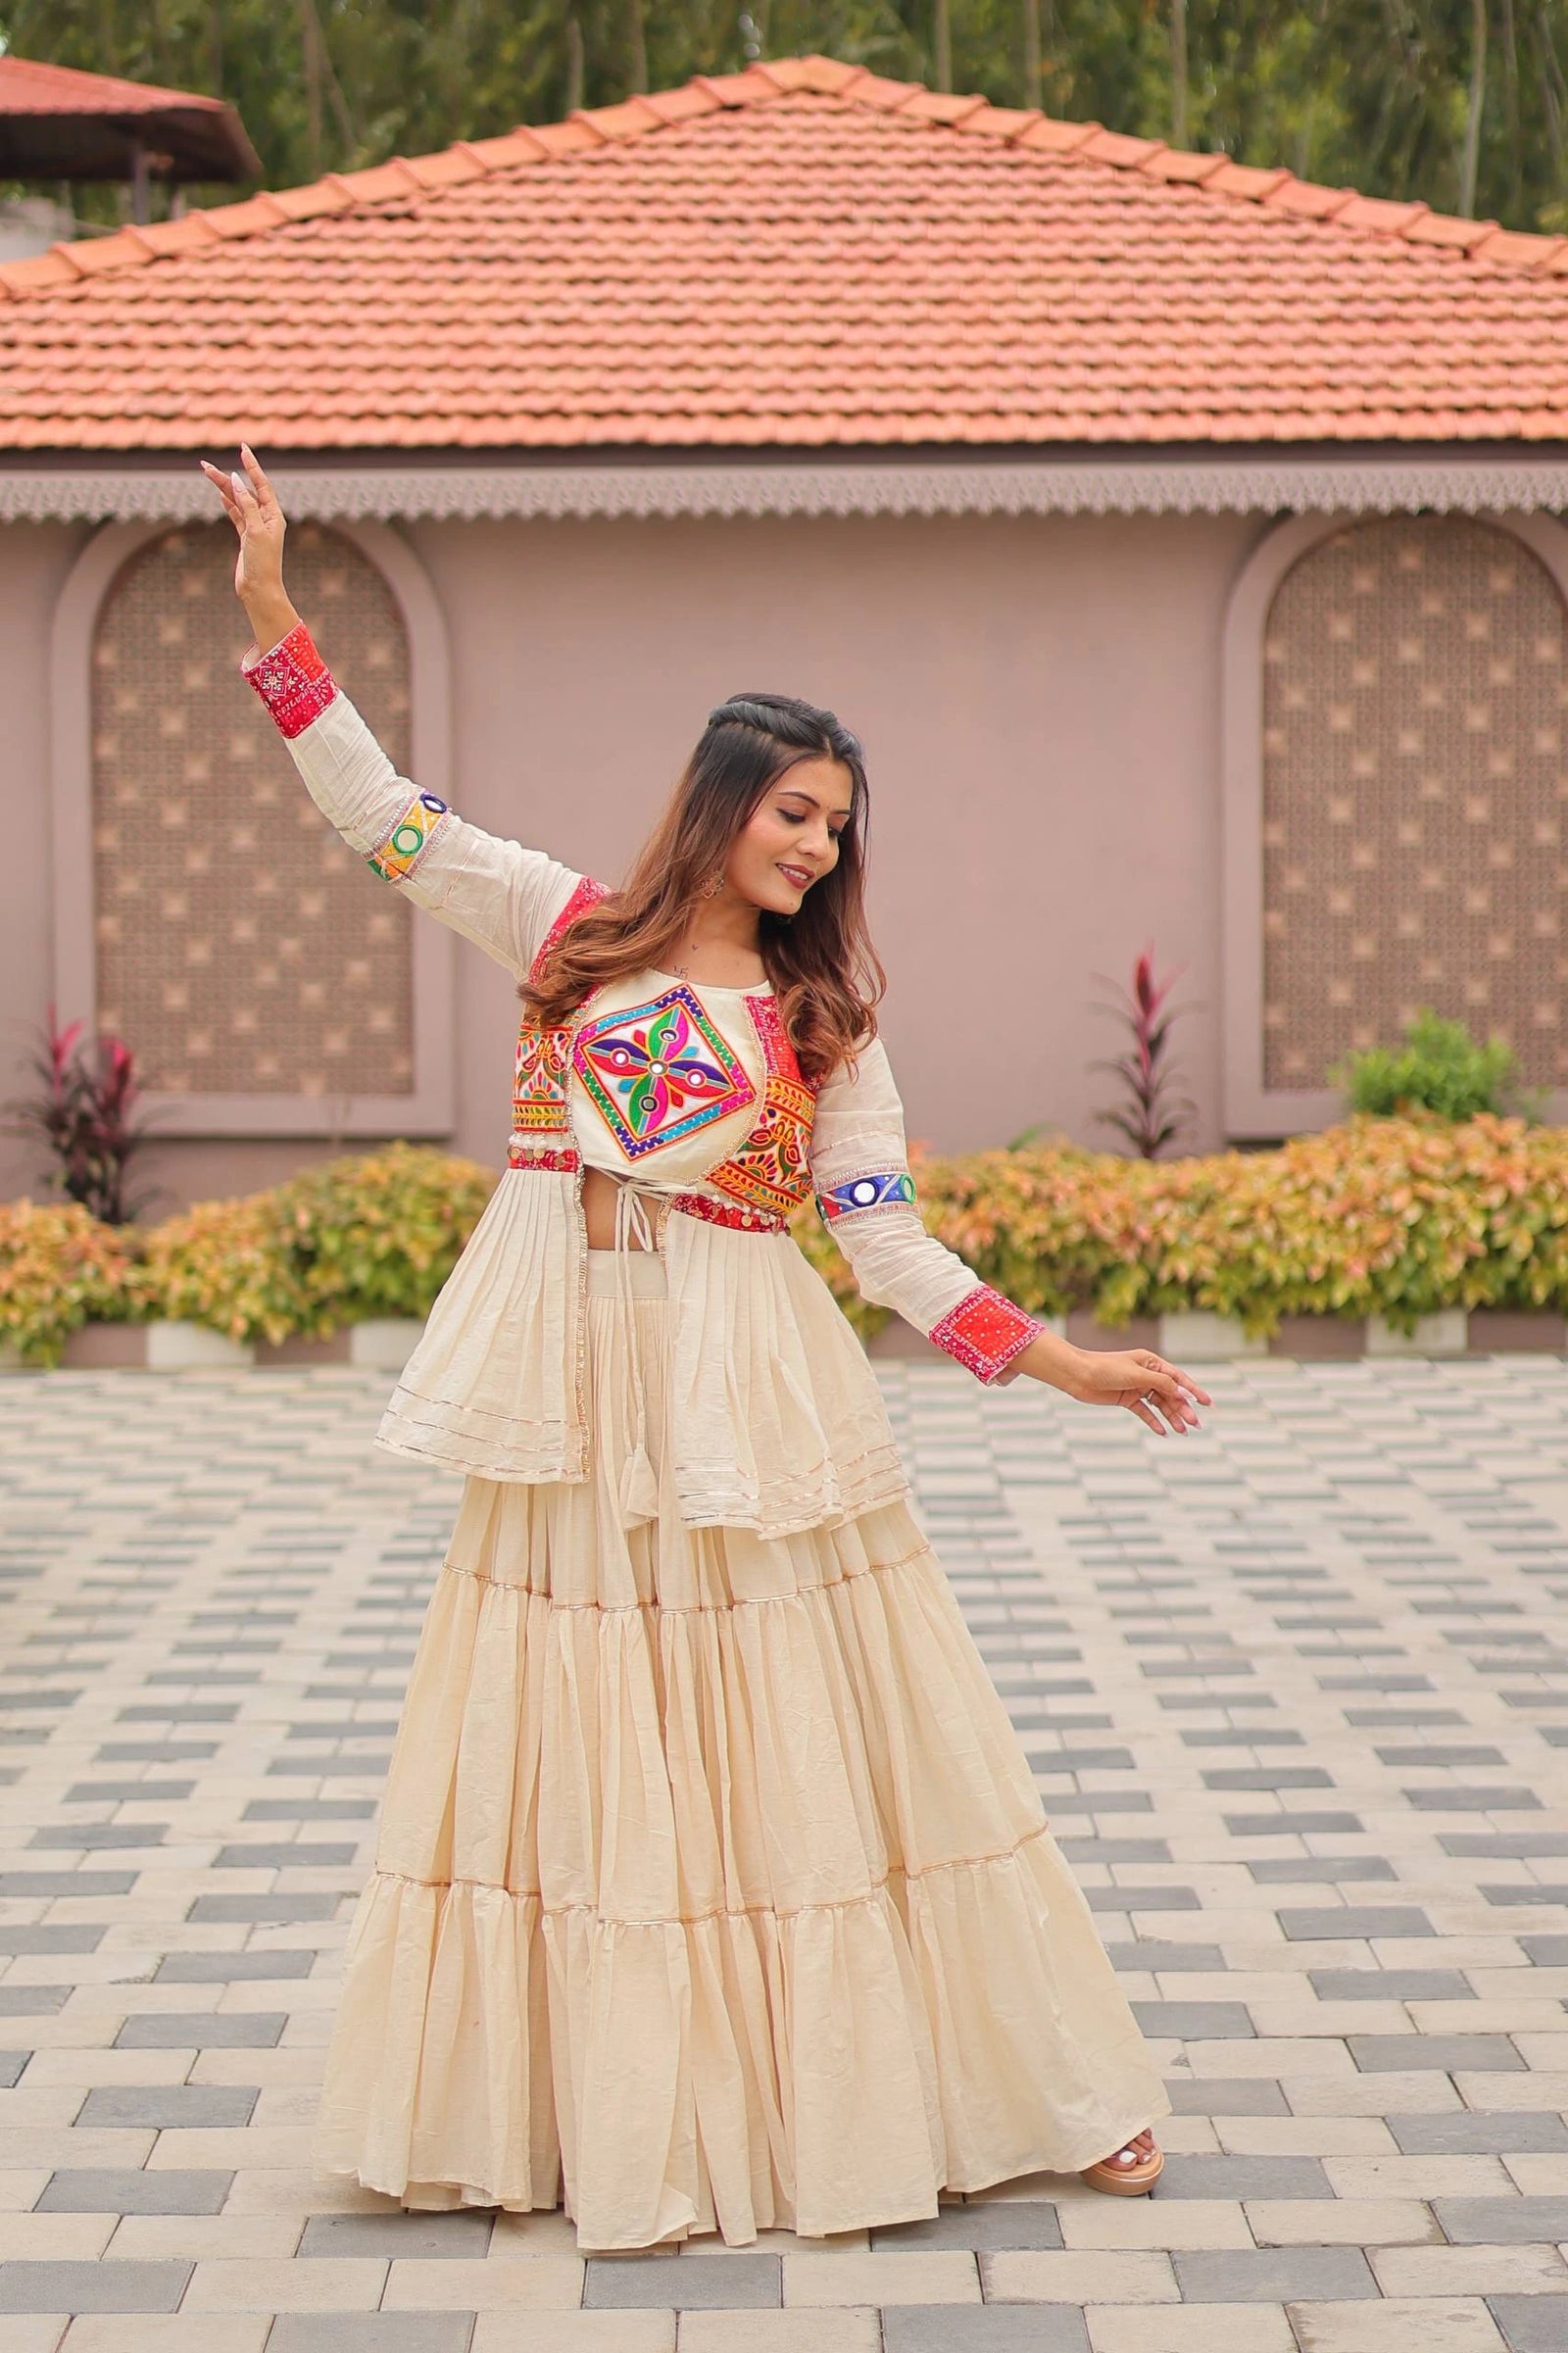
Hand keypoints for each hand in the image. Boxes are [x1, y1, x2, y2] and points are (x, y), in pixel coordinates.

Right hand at [198, 444, 296, 648]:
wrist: (259, 590)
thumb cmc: (262, 563)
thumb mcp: (254, 531)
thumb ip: (246, 505)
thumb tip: (235, 480)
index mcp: (274, 516)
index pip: (261, 484)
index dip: (252, 466)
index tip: (243, 448)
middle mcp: (266, 519)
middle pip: (245, 491)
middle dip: (226, 477)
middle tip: (205, 465)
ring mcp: (255, 528)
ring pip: (238, 502)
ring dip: (223, 488)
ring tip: (206, 474)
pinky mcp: (246, 537)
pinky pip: (237, 515)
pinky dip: (228, 503)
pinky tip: (220, 493)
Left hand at [1061, 1346, 1210, 1434]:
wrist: (1078, 1375)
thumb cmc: (1106, 1368)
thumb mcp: (1136, 1375)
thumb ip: (1160, 1383)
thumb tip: (1183, 1392)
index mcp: (1152, 1362)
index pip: (1178, 1378)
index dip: (1194, 1390)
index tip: (1208, 1403)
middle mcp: (1147, 1375)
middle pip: (1171, 1394)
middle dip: (1184, 1409)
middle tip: (1196, 1424)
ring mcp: (1137, 1388)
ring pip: (1160, 1405)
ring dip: (1172, 1417)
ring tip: (1183, 1431)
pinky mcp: (1127, 1399)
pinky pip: (1145, 1412)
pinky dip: (1154, 1421)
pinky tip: (1163, 1432)